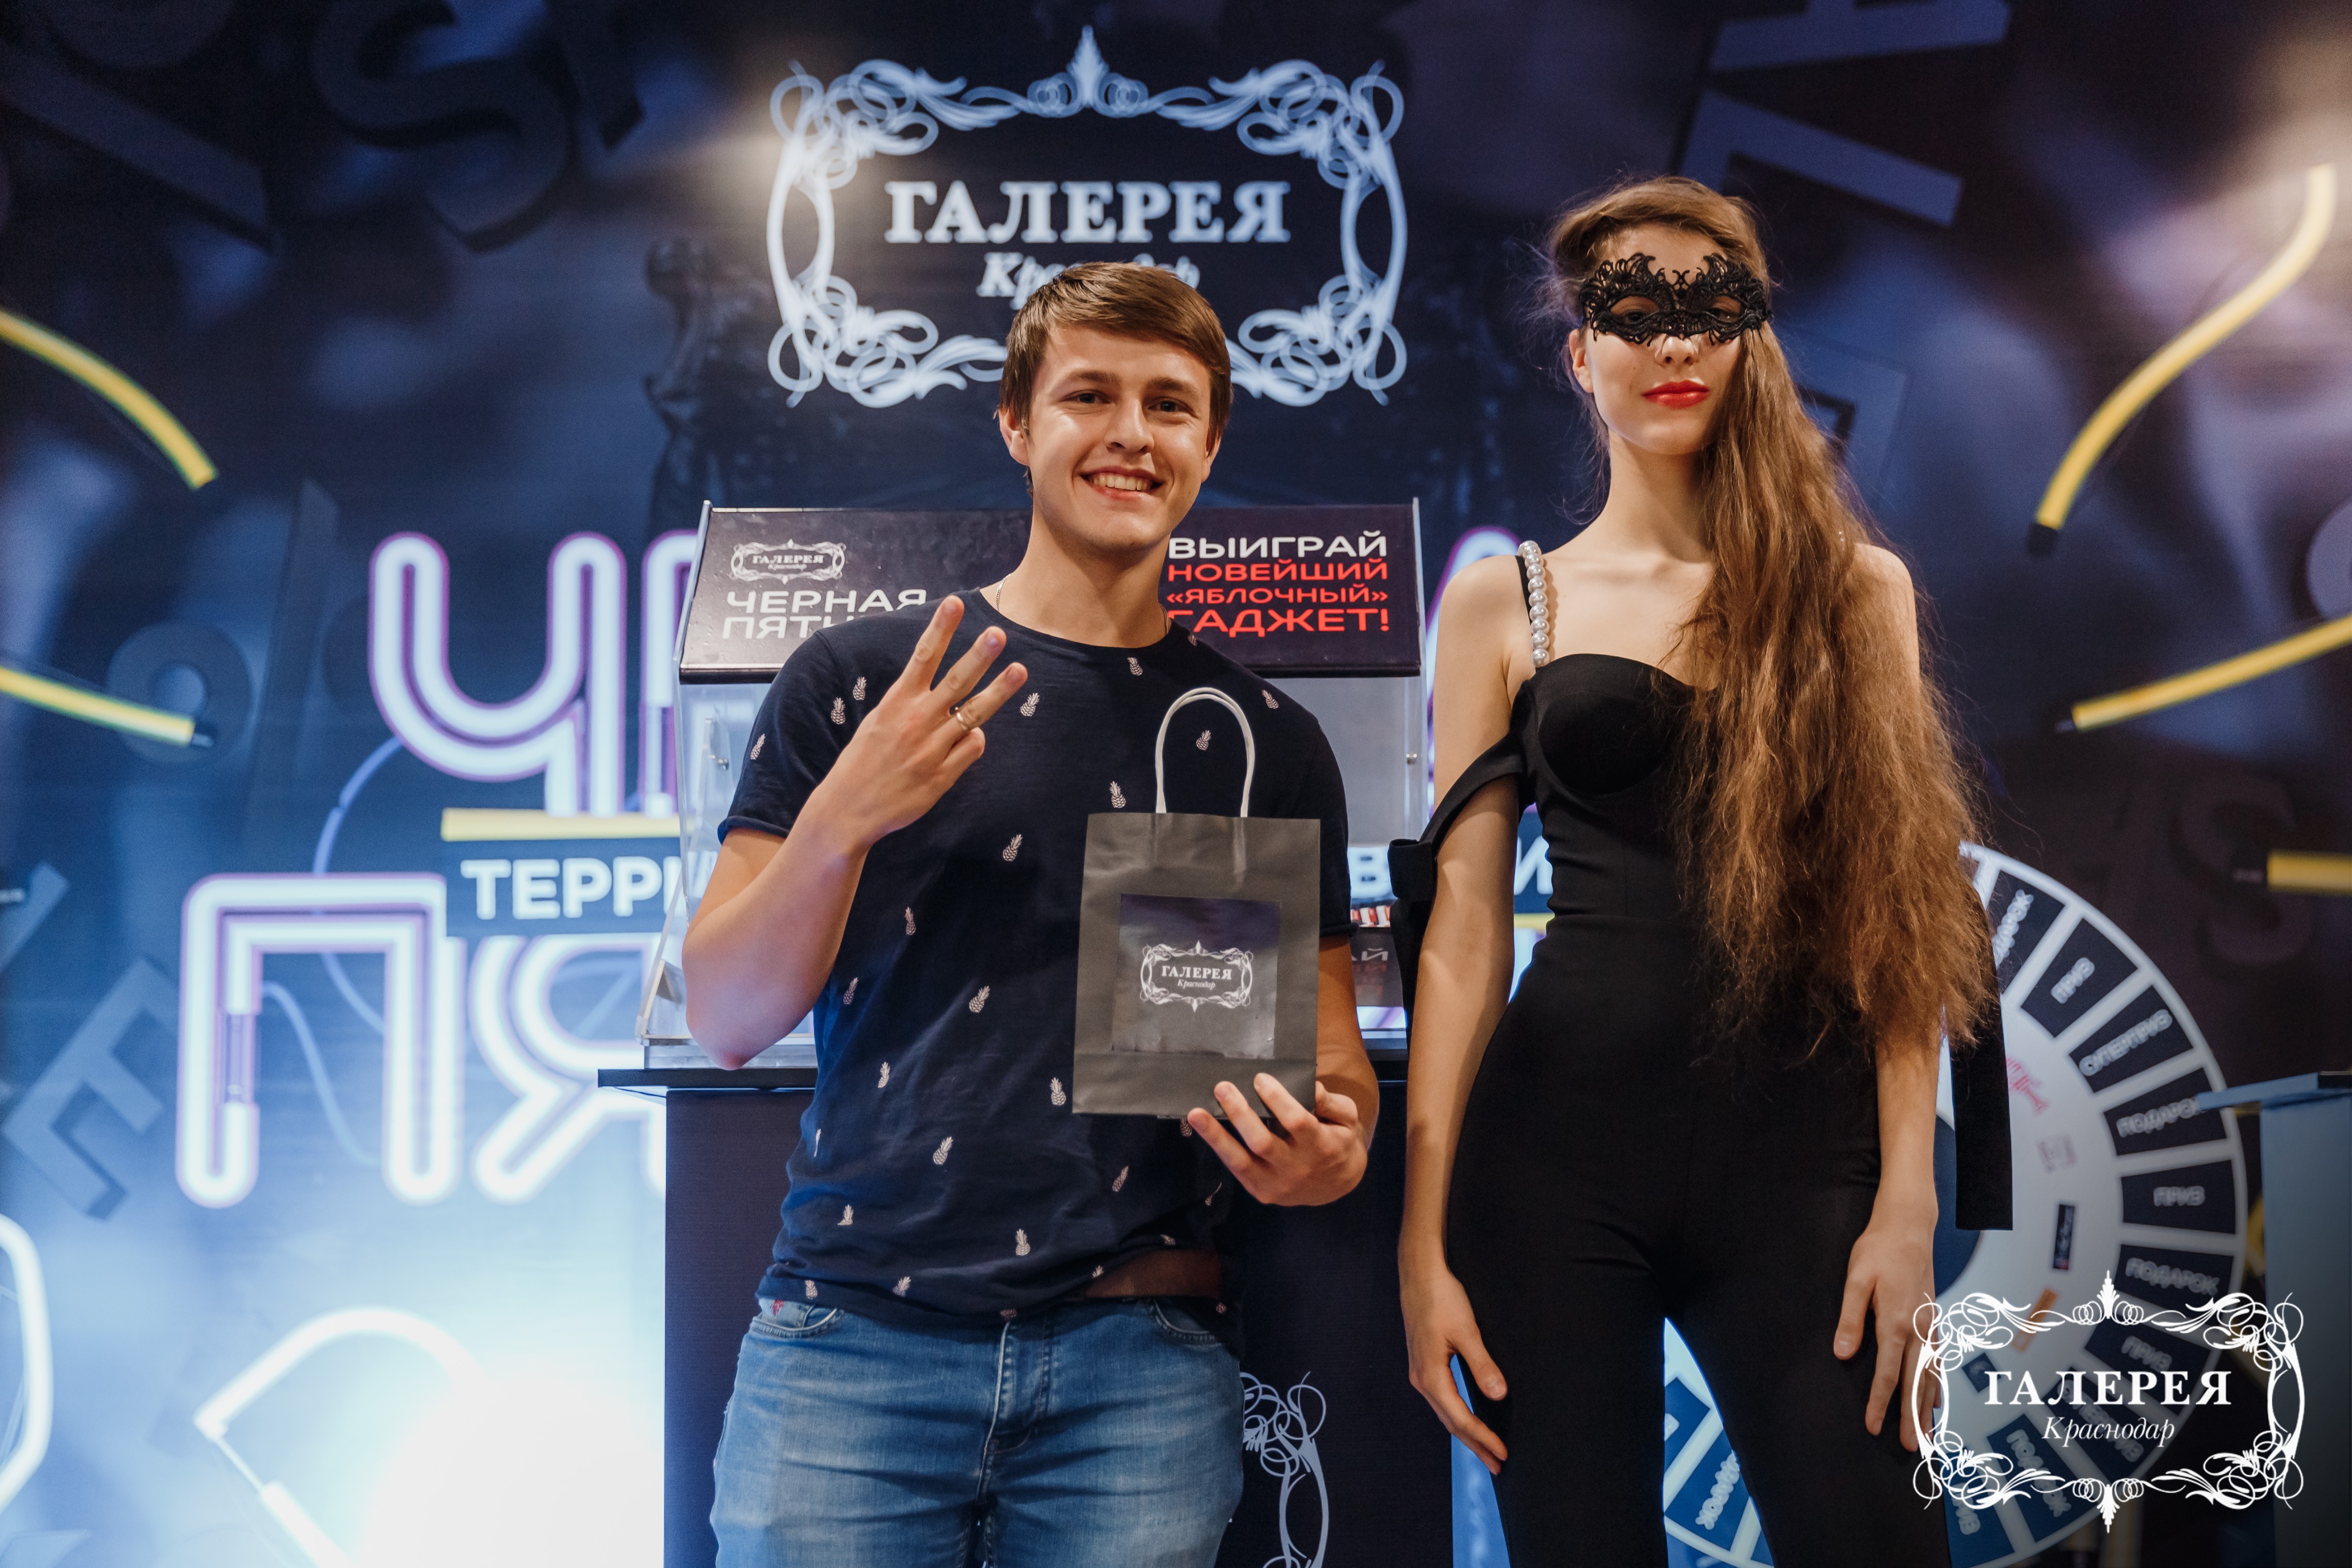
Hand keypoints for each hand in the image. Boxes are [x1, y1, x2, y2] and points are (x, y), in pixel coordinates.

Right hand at [805, 597, 1026, 850]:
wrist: (848, 810)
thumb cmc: (862, 763)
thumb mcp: (878, 723)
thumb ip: (910, 706)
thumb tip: (947, 697)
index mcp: (896, 703)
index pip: (922, 657)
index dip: (941, 629)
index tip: (954, 603)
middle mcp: (916, 722)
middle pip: (955, 681)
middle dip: (979, 655)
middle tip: (999, 633)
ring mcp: (931, 749)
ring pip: (974, 714)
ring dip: (999, 690)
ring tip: (1020, 669)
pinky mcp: (942, 776)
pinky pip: (971, 748)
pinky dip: (974, 739)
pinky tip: (968, 738)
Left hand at [1185, 1074, 1365, 1207]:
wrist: (1336, 1185)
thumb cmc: (1339, 1140)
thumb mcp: (1347, 1118)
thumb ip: (1331, 1101)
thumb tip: (1310, 1087)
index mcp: (1322, 1146)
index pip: (1297, 1122)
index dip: (1278, 1099)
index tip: (1260, 1078)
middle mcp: (1297, 1168)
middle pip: (1263, 1142)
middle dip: (1240, 1113)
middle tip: (1223, 1087)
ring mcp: (1277, 1184)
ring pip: (1242, 1161)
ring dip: (1216, 1136)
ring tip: (1196, 1113)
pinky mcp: (1262, 1191)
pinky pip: (1237, 1170)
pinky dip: (1219, 1148)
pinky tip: (1203, 1129)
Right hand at [1401, 1257, 1507, 1473]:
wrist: (1419, 1273)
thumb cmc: (1442, 1298)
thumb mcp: (1466, 1331)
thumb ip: (1482, 1365)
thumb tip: (1498, 1395)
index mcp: (1431, 1376)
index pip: (1460, 1418)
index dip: (1482, 1438)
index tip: (1503, 1453)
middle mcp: (1422, 1379)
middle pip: (1450, 1422)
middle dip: (1475, 1445)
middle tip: (1498, 1465)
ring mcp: (1420, 1372)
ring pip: (1445, 1412)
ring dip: (1466, 1433)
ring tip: (1486, 1449)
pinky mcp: (1424, 1363)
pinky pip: (1442, 1400)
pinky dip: (1457, 1415)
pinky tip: (1467, 1419)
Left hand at [1836, 1192, 1939, 1449]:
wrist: (1909, 1225)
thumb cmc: (1879, 1250)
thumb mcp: (1856, 1279)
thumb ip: (1851, 1318)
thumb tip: (1843, 1355)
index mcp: (1896, 1322)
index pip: (1887, 1373)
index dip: (1880, 1403)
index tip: (1873, 1427)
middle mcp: (1919, 1328)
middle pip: (1915, 1381)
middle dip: (1911, 1416)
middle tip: (1910, 1447)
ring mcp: (1930, 1324)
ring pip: (1931, 1374)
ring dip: (1927, 1405)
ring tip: (1926, 1433)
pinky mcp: (1933, 1317)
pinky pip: (1939, 1359)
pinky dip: (1937, 1381)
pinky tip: (1935, 1396)